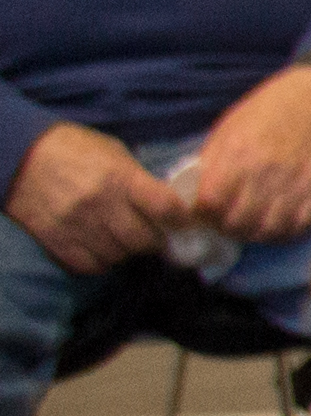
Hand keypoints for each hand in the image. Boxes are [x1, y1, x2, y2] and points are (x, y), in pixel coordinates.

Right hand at [7, 121, 183, 273]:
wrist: (20, 157)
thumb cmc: (75, 150)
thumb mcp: (115, 154)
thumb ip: (140, 180)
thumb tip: (168, 205)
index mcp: (120, 179)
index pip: (165, 208)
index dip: (181, 220)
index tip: (185, 223)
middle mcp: (101, 206)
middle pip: (144, 240)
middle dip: (154, 240)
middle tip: (153, 234)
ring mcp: (78, 227)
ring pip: (119, 256)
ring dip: (127, 251)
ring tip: (123, 237)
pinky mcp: (57, 242)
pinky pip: (92, 265)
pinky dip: (102, 260)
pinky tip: (101, 246)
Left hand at [180, 65, 310, 244]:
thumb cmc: (271, 109)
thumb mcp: (231, 127)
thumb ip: (213, 162)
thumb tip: (197, 195)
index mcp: (237, 154)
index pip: (208, 205)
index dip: (203, 214)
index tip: (207, 212)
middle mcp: (265, 173)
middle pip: (237, 224)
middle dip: (229, 227)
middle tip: (231, 220)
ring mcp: (295, 185)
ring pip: (268, 232)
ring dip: (257, 232)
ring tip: (256, 223)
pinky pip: (298, 228)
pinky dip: (286, 231)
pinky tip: (281, 220)